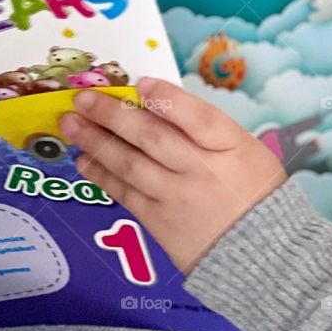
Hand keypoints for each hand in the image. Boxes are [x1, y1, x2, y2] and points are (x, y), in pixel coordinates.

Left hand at [58, 77, 287, 274]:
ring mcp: (177, 197)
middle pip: (153, 138)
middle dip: (114, 114)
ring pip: (131, 164)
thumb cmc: (251, 186)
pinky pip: (125, 194)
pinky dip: (103, 175)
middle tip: (83, 98)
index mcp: (229, 146)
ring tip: (71, 124)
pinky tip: (85, 159)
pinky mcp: (159, 222)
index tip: (140, 82)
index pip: (197, 116)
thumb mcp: (243, 147)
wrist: (260, 248)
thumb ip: (204, 127)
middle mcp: (200, 170)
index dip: (167, 98)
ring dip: (97, 142)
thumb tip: (156, 101)